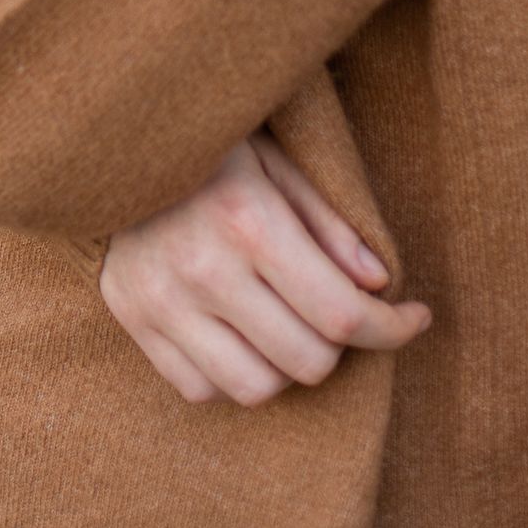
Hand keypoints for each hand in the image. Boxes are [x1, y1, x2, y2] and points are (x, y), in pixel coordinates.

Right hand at [99, 129, 431, 406]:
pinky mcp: (132, 321)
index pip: (341, 314)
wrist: (111, 138)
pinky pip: (203, 390)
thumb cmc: (210, 148)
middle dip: (340, 342)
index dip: (394, 328)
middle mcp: (201, 269)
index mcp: (247, 221)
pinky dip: (233, 372)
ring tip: (287, 322)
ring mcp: (160, 302)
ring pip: (258, 388)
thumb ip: (329, 223)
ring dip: (286, 364)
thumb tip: (377, 284)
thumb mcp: (277, 160)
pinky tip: (238, 332)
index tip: (415, 317)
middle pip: (308, 360)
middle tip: (336, 308)